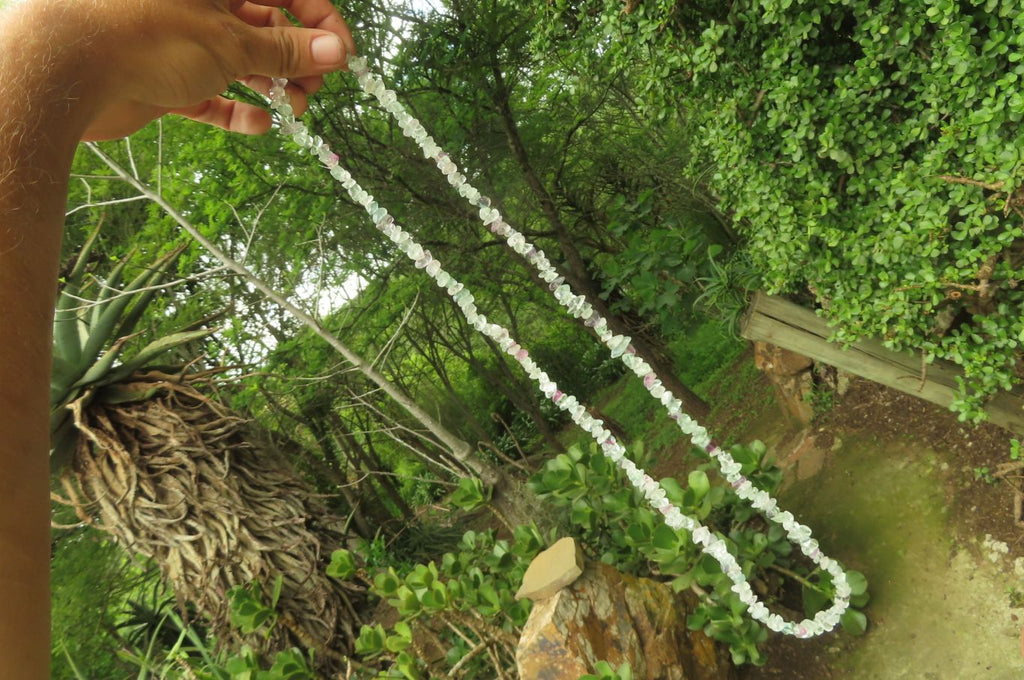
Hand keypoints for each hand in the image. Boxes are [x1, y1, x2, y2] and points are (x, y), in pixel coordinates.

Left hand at [62, 0, 355, 138]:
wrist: (66, 70)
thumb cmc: (144, 34)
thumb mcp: (230, 40)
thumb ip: (286, 48)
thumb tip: (335, 52)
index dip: (320, 21)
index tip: (343, 55)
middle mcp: (200, 4)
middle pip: (265, 25)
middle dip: (298, 56)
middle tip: (318, 86)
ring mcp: (181, 40)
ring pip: (241, 61)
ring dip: (274, 84)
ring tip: (297, 108)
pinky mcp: (164, 77)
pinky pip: (211, 94)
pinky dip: (236, 109)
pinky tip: (259, 124)